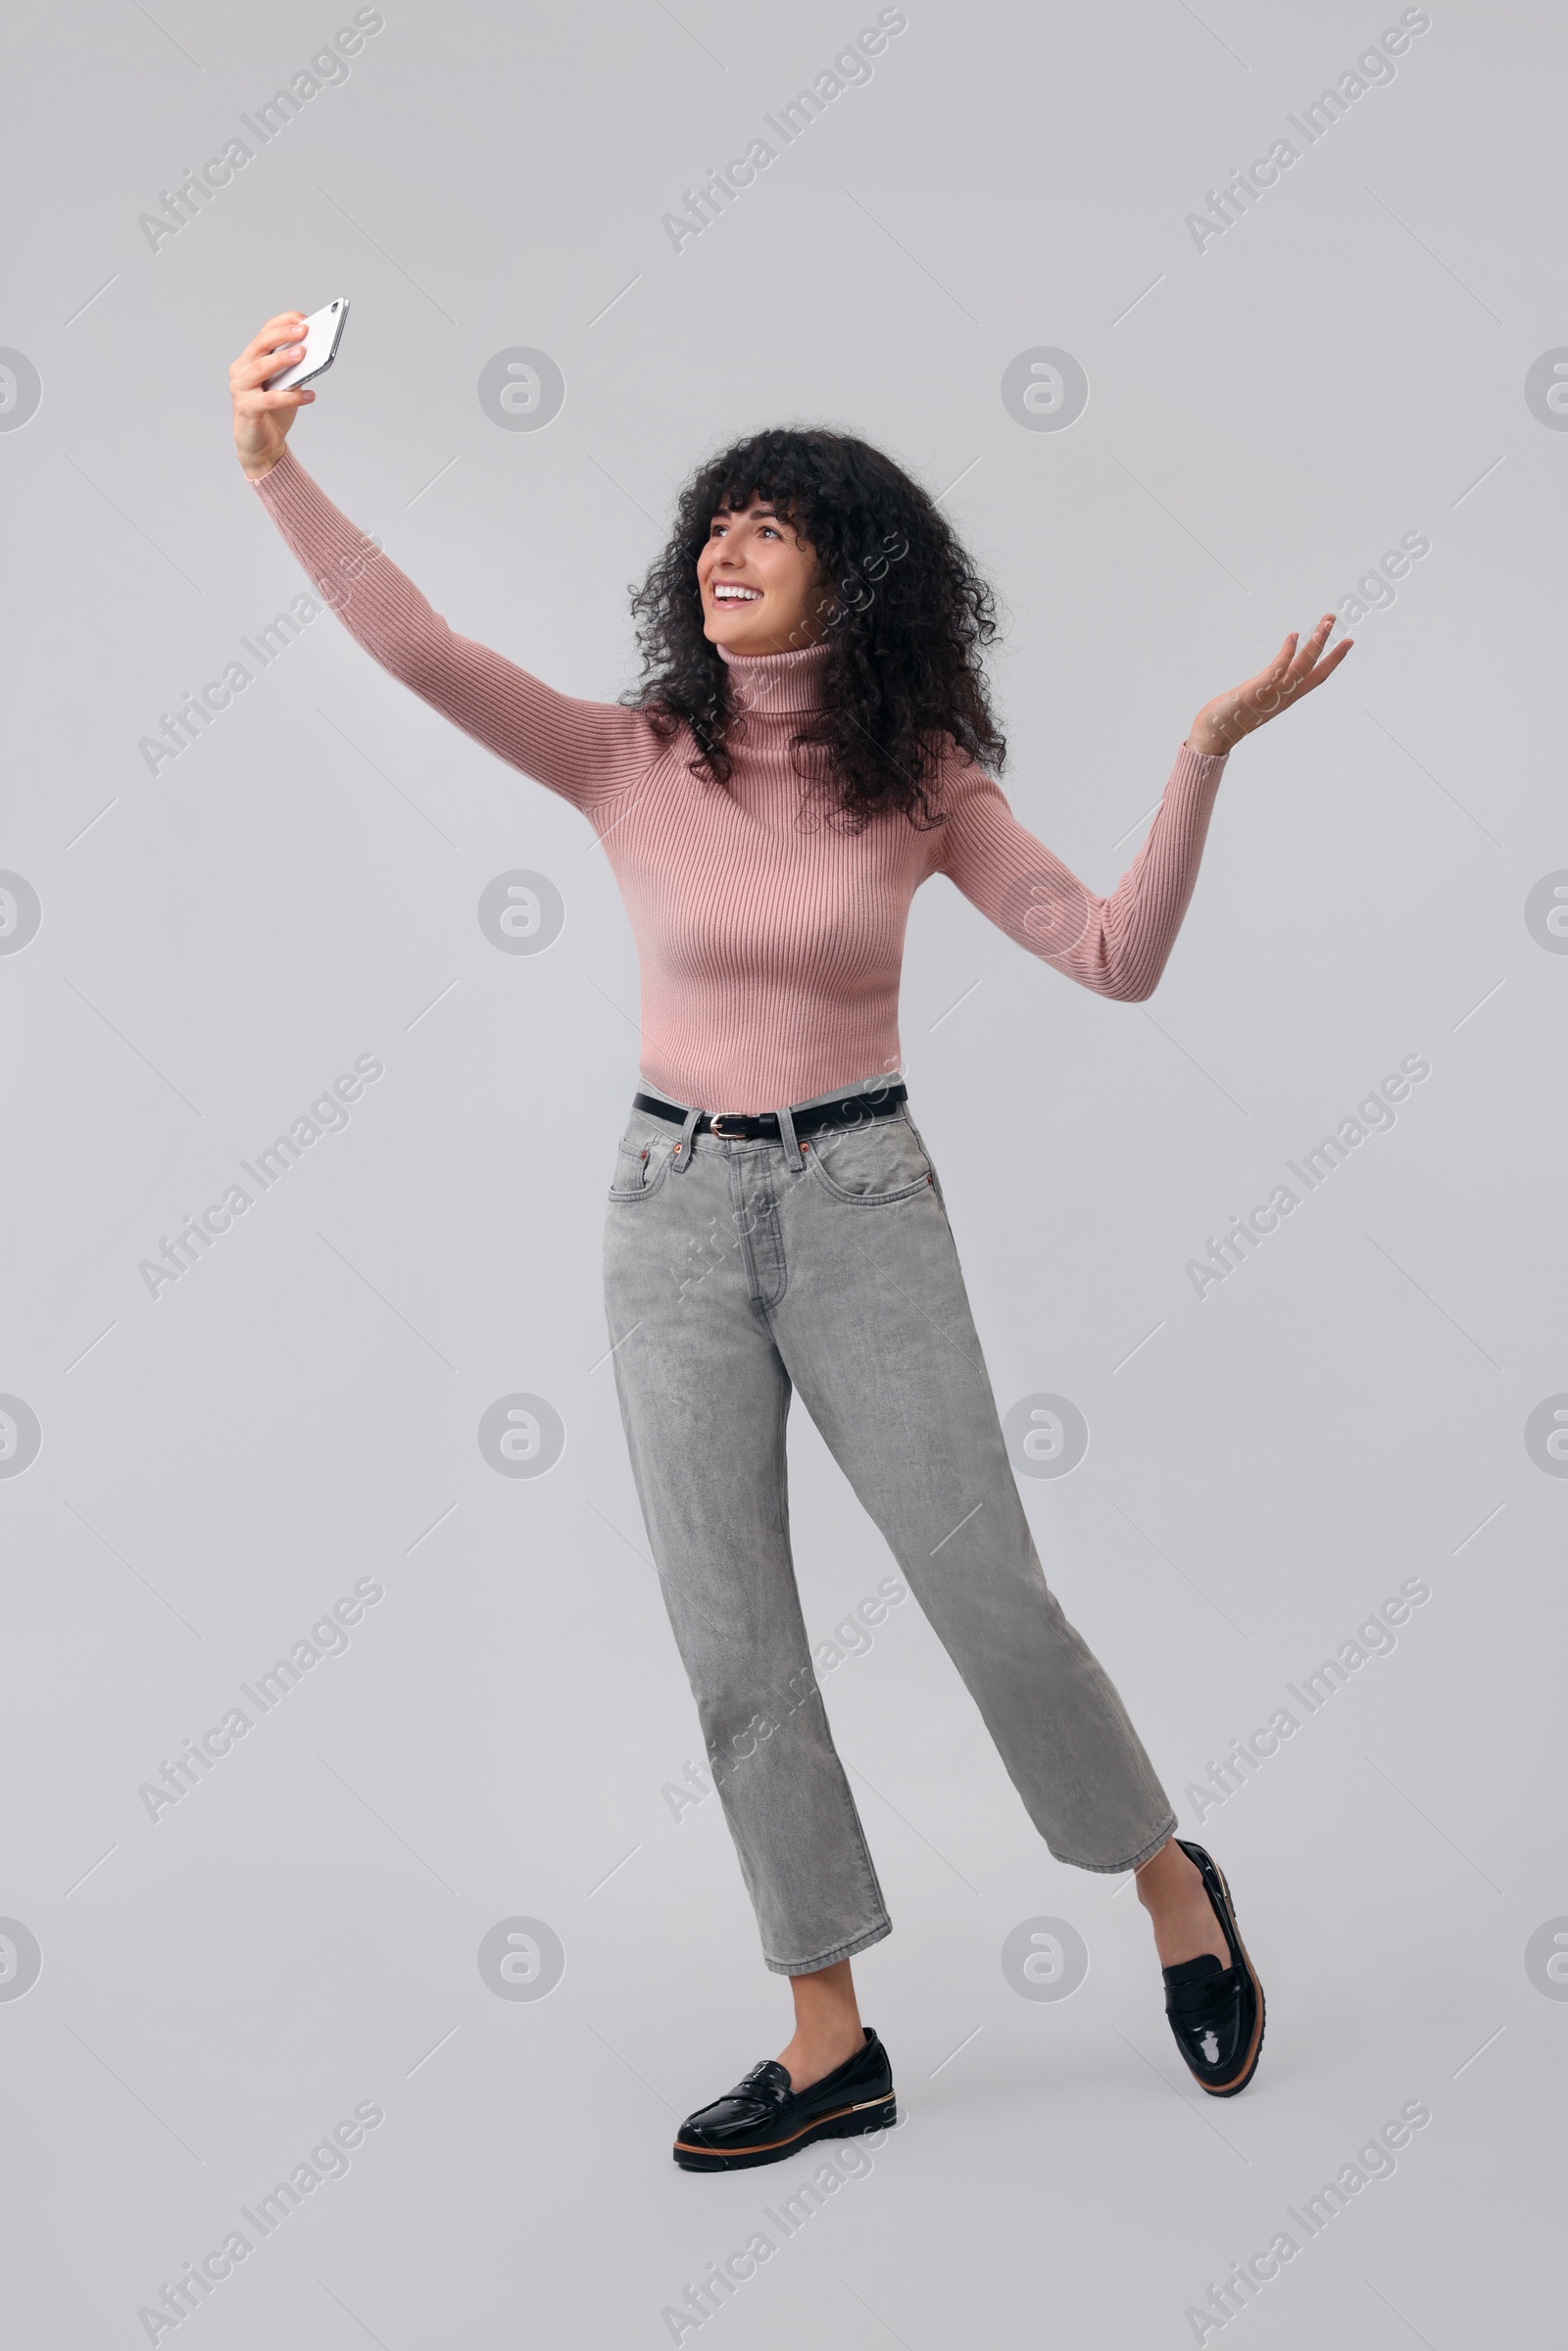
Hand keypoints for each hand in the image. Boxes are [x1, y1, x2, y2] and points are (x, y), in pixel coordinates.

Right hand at [230, 312, 314, 479]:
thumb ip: (295, 370)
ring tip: (304, 354)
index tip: (304, 318)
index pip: (264, 333)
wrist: (262, 447)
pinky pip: (270, 399)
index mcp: (249, 359)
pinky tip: (310, 396)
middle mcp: (240, 370)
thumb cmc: (274, 413)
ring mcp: (240, 389)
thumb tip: (315, 353)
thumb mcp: (286, 386)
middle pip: (260, 345)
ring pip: (260, 368)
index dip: (283, 323)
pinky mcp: (246, 409)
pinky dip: (292, 397)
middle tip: (304, 330)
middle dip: (282, 335)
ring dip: (282, 359)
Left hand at [1185, 614, 1352, 757]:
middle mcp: (1284, 696)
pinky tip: (1294, 635)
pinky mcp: (1256, 691)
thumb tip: (1274, 674)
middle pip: (1313, 669)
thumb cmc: (1230, 716)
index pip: (1316, 677)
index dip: (1333, 660)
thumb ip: (1268, 687)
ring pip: (1301, 667)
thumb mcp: (1257, 698)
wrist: (1213, 736)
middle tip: (1334, 619)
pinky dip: (1287, 653)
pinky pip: (1276, 670)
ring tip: (1326, 623)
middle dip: (1326, 644)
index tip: (1347, 642)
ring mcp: (1272, 694)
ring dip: (1315, 644)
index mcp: (1286, 697)